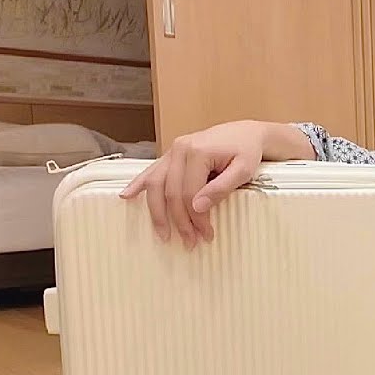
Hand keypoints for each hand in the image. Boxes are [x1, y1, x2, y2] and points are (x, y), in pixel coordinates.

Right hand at [120, 120, 313, 246]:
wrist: (247, 133)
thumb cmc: (248, 151)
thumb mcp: (243, 170)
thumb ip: (220, 188)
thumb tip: (197, 207)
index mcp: (197, 152)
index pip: (189, 193)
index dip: (195, 218)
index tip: (205, 235)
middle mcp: (180, 149)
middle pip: (170, 192)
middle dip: (178, 220)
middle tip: (189, 242)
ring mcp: (173, 151)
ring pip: (156, 184)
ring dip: (157, 212)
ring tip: (162, 233)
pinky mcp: (172, 155)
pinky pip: (151, 171)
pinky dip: (138, 184)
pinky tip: (126, 196)